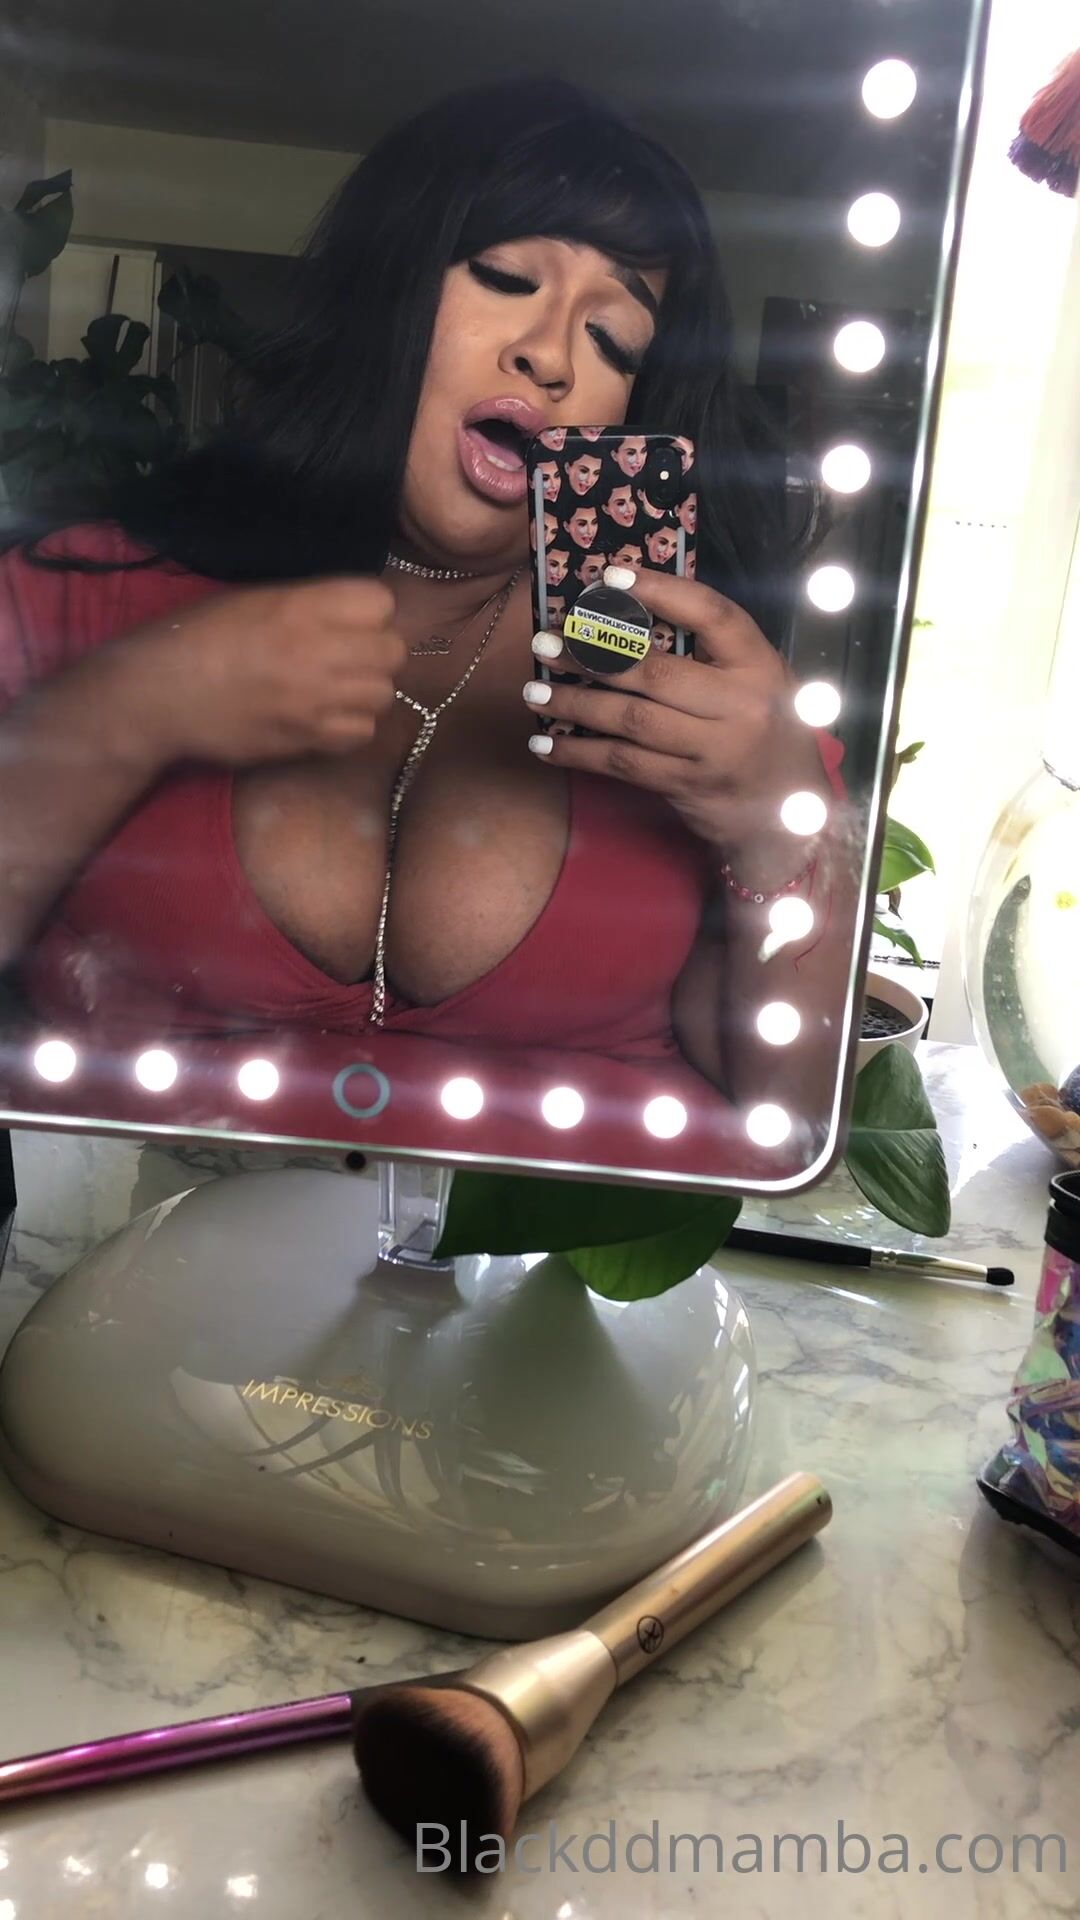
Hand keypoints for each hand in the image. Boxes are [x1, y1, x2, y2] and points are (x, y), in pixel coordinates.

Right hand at [108, 577, 406, 769]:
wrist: (158, 695)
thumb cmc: (196, 637)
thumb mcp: (252, 599)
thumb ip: (308, 603)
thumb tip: (352, 614)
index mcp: (301, 606)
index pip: (381, 602)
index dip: (370, 611)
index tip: (350, 619)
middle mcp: (317, 651)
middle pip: (393, 651)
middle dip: (376, 652)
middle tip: (349, 657)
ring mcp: (315, 700)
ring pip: (383, 695)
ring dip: (366, 691)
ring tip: (337, 688)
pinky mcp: (306, 739)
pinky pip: (361, 733)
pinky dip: (351, 726)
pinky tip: (326, 717)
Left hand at [524, 567, 831, 887]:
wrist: (789, 810)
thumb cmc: (763, 728)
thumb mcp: (756, 679)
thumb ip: (709, 650)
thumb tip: (628, 610)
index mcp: (760, 665)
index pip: (712, 615)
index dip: (662, 590)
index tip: (610, 576)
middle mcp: (741, 706)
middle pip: (657, 673)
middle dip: (594, 654)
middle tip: (547, 641)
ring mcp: (714, 751)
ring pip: (632, 720)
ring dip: (575, 703)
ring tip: (534, 691)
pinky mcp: (687, 786)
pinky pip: (624, 764)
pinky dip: (580, 753)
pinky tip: (546, 745)